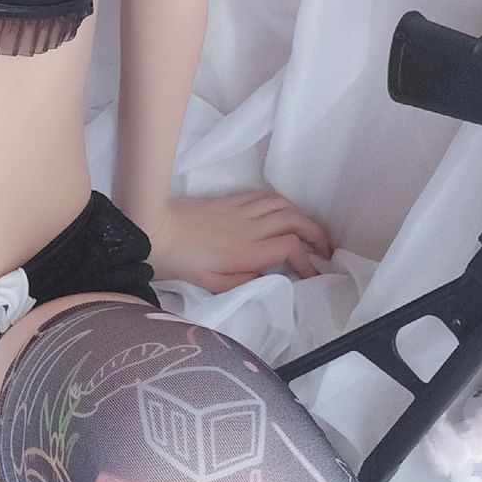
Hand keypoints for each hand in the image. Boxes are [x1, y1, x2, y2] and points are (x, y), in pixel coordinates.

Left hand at [141, 190, 335, 294]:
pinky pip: (266, 196)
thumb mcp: (212, 284)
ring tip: (314, 232)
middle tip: (327, 251)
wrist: (153, 227)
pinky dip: (284, 203)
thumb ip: (245, 282)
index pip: (292, 249)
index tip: (315, 274)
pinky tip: (287, 211)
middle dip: (318, 235)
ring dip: (305, 217)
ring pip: (284, 206)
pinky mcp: (231, 201)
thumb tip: (272, 277)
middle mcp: (251, 227)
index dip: (309, 262)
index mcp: (248, 251)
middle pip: (296, 222)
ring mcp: (242, 211)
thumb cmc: (179, 261)